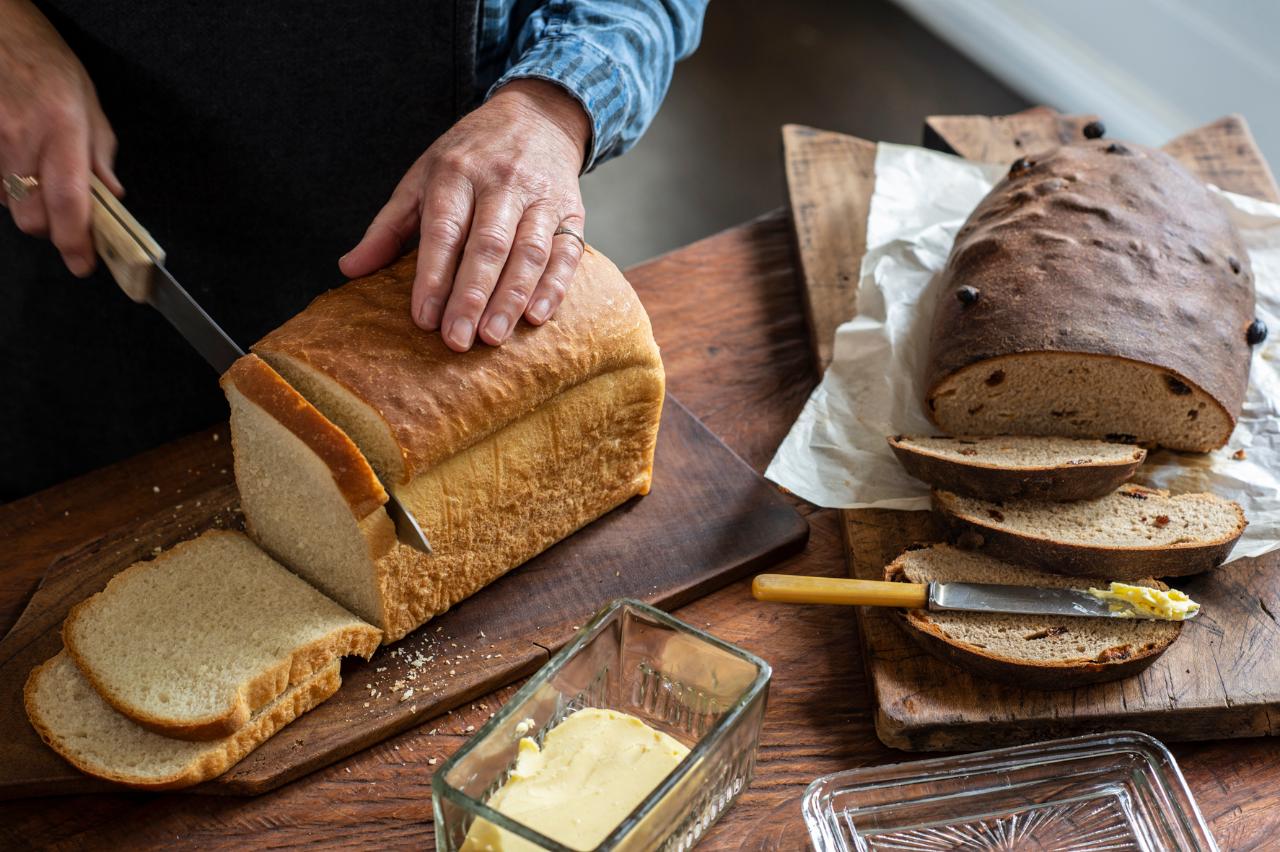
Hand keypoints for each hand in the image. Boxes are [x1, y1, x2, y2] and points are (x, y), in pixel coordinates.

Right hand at [0, 0, 121, 276]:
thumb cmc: (49, 66)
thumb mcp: (90, 106)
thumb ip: (100, 156)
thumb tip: (112, 198)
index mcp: (62, 132)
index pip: (69, 203)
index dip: (76, 242)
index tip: (85, 265)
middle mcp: (22, 142)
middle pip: (33, 219)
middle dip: (53, 229)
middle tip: (71, 219)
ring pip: (11, 207)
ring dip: (31, 207)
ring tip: (43, 179)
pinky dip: (9, 189)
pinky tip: (20, 167)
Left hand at [341, 79, 589, 351]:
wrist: (537, 117)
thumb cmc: (469, 157)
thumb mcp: (422, 178)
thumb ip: (388, 227)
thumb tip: (350, 269)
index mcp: (456, 173)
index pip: (444, 230)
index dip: (433, 276)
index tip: (423, 318)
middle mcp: (501, 182)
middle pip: (488, 245)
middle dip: (471, 296)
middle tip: (457, 340)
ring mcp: (540, 197)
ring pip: (528, 252)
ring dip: (511, 298)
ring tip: (493, 336)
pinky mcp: (571, 212)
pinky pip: (566, 253)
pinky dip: (553, 287)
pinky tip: (536, 317)